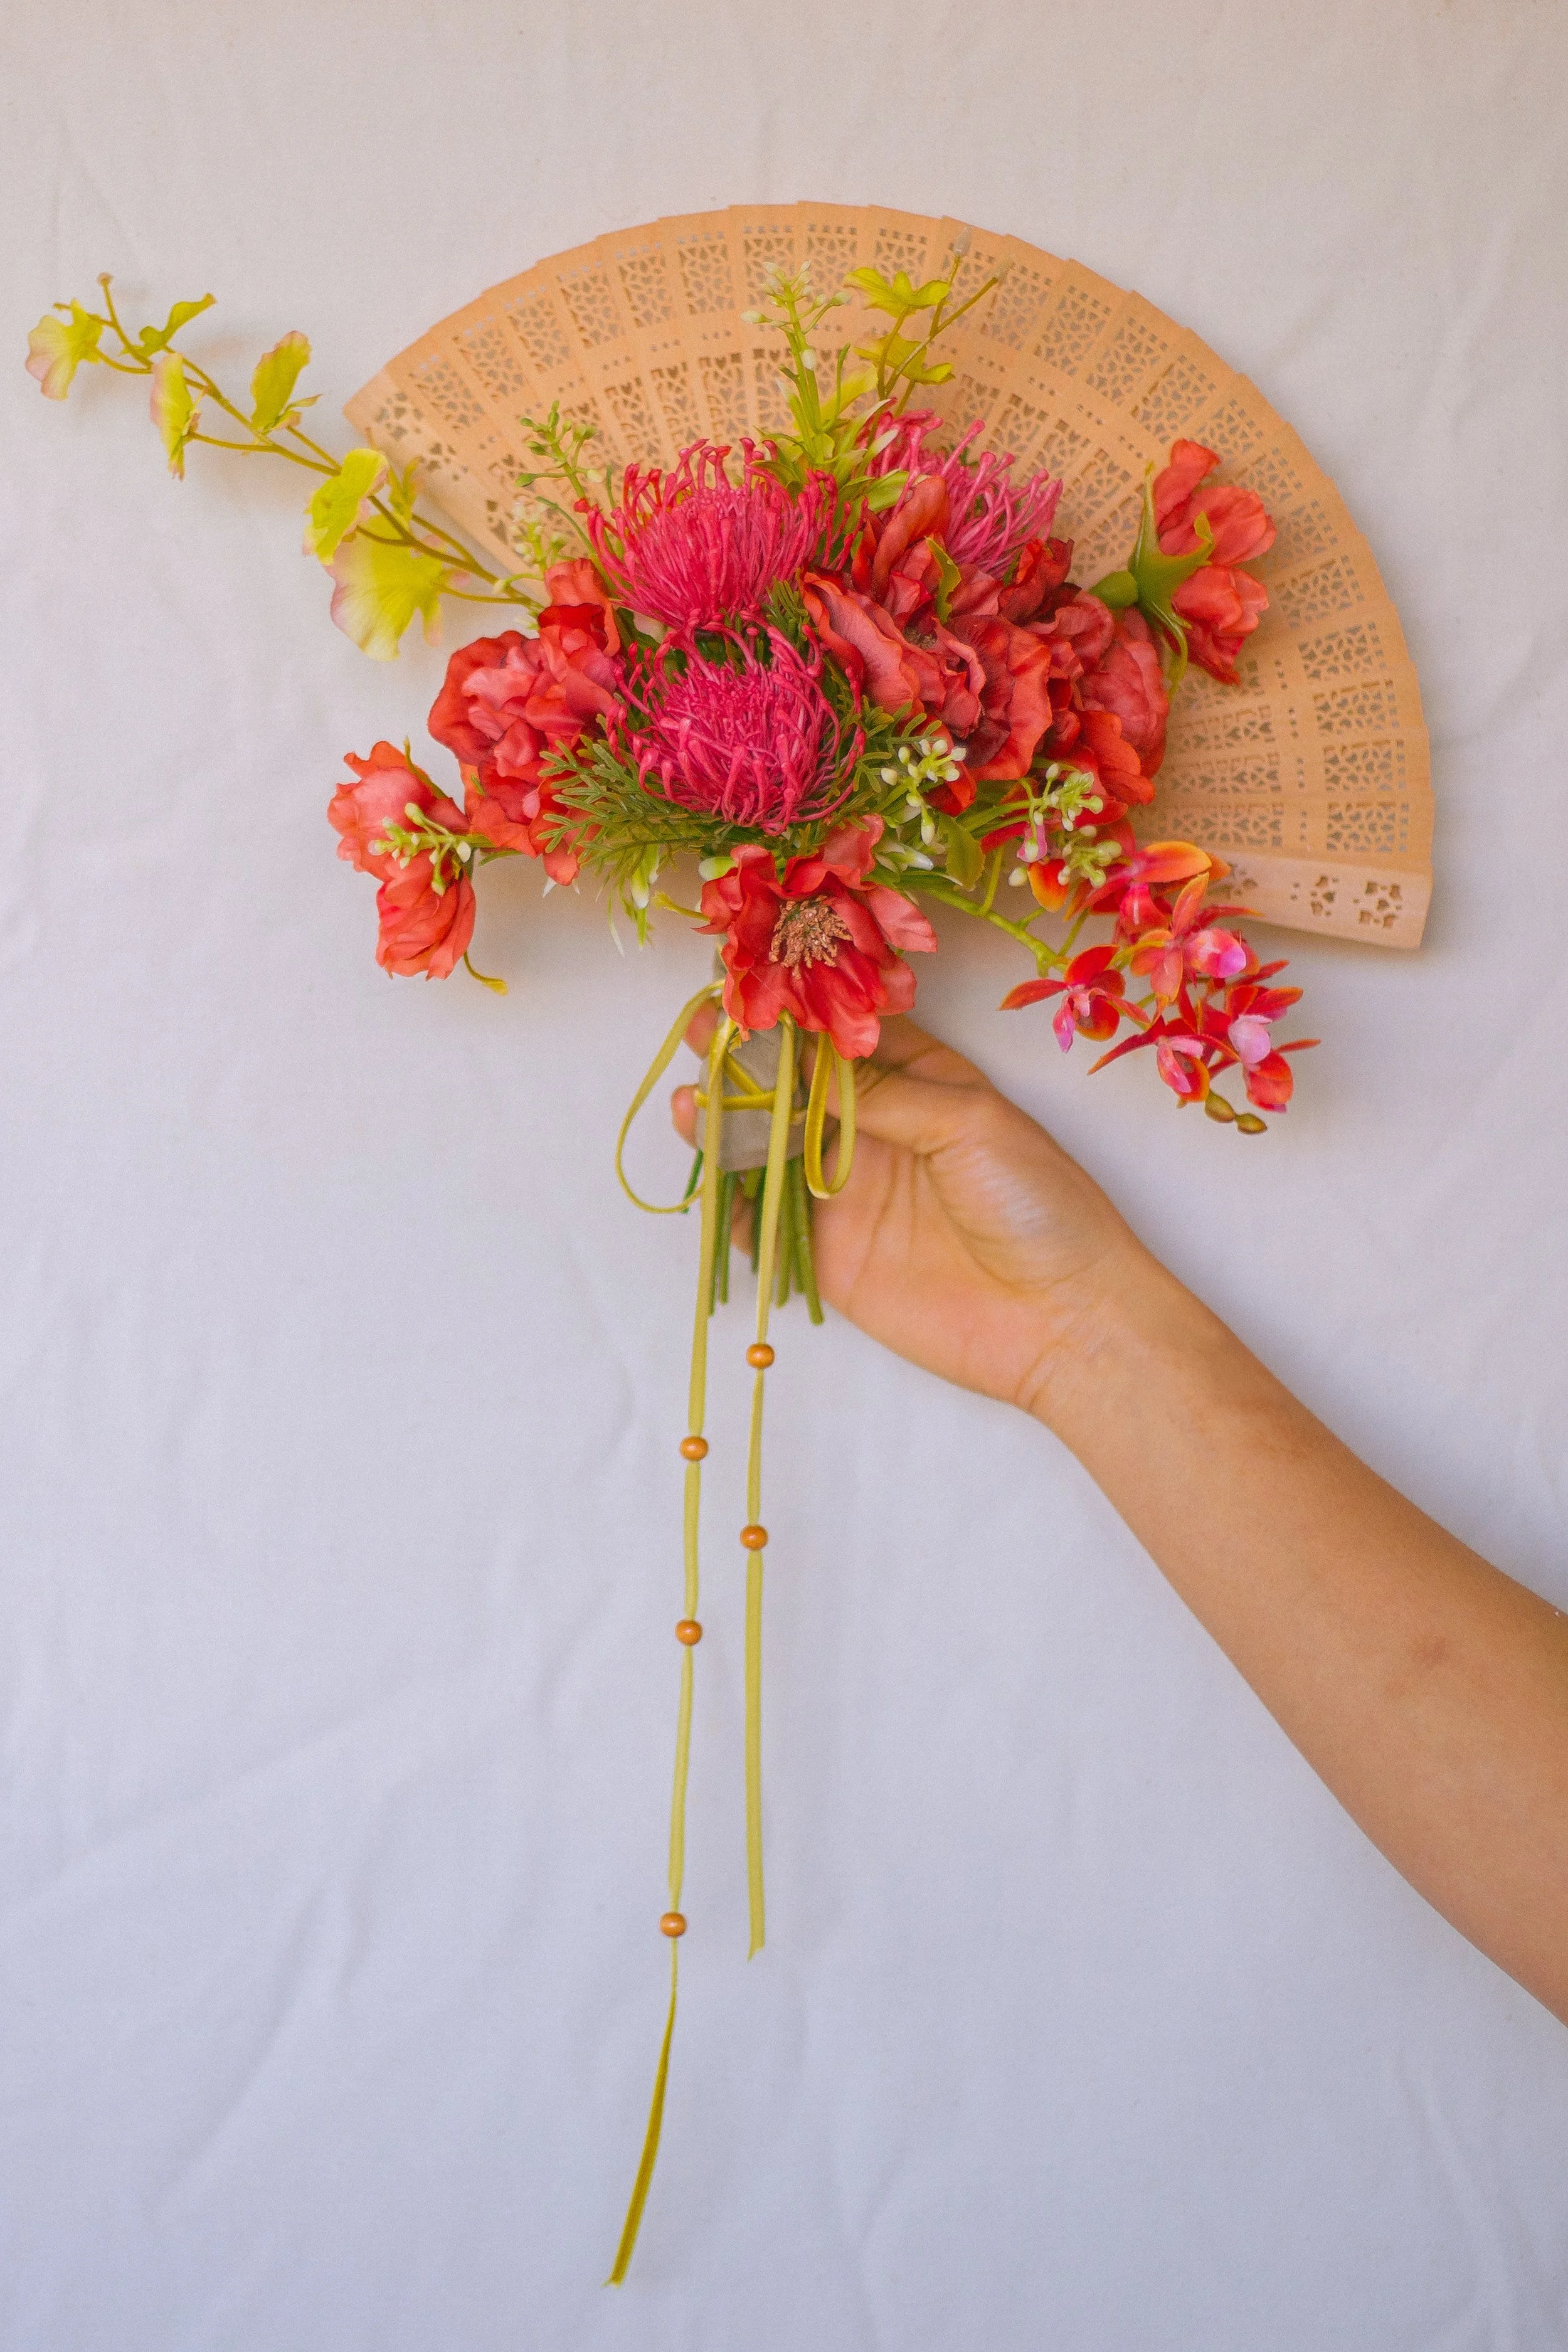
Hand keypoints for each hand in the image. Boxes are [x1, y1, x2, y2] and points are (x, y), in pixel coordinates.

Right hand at [671, 1007, 1158, 1421]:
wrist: (1063, 1319)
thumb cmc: (1040, 1204)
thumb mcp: (966, 1123)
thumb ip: (878, 1092)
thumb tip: (798, 1059)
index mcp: (920, 1080)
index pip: (840, 1033)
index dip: (792, 1012)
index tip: (744, 988)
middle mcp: (877, 1129)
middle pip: (792, 1085)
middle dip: (743, 1061)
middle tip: (699, 1037)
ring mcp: (848, 1192)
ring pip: (768, 1149)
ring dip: (727, 1124)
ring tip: (692, 1102)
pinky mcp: (829, 1255)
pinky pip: (765, 1224)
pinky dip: (731, 1203)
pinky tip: (711, 1175)